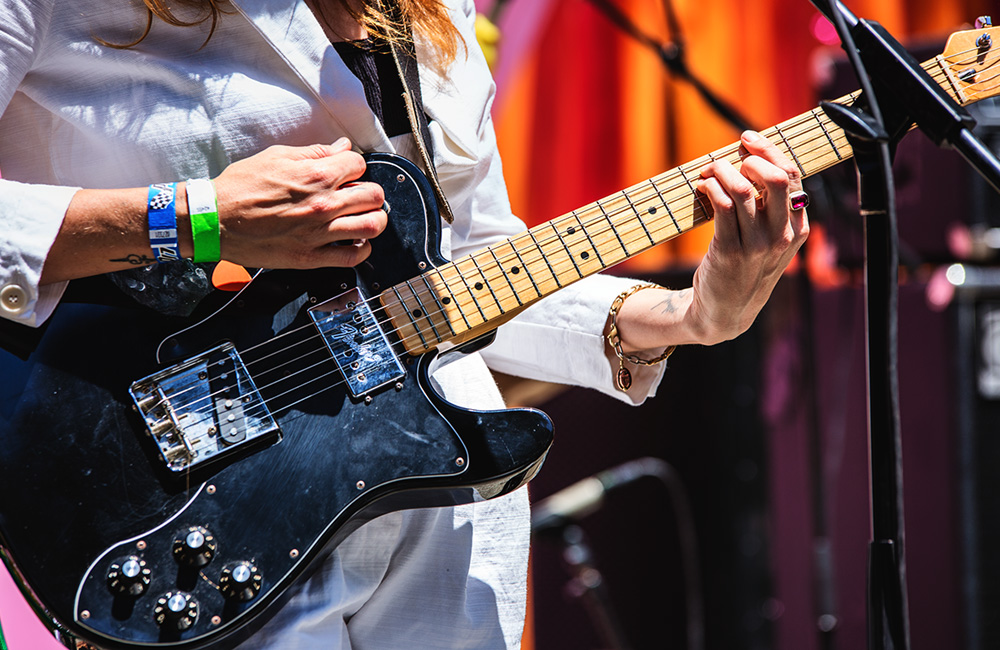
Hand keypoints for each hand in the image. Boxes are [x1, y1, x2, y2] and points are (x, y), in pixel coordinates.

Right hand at [213, 137, 386, 268]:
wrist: (214, 219)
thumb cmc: (240, 187)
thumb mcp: (277, 157)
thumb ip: (314, 153)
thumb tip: (341, 147)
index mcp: (315, 175)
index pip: (360, 165)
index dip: (354, 166)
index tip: (346, 172)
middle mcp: (323, 204)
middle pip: (374, 195)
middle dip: (369, 192)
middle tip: (358, 195)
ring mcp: (319, 233)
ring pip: (372, 226)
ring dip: (374, 220)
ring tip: (363, 217)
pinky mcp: (310, 257)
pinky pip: (353, 257)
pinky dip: (362, 249)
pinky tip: (355, 242)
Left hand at [609, 130, 808, 355]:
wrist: (726, 312)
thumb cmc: (745, 269)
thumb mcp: (771, 242)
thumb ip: (772, 210)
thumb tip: (752, 161)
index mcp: (798, 228)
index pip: (794, 176)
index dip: (770, 150)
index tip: (749, 139)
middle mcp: (782, 236)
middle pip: (775, 177)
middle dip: (751, 156)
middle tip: (731, 154)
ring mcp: (757, 245)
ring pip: (742, 189)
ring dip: (721, 170)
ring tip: (709, 170)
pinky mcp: (729, 251)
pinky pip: (721, 206)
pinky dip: (709, 187)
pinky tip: (702, 187)